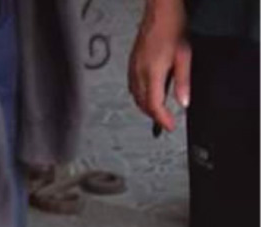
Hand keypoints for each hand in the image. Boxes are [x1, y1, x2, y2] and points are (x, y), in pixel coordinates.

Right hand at [128, 0, 190, 130]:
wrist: (160, 10)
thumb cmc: (172, 26)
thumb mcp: (184, 55)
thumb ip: (183, 81)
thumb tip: (184, 102)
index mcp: (153, 73)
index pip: (155, 105)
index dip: (162, 119)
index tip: (170, 126)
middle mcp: (140, 73)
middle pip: (144, 105)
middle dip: (154, 115)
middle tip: (166, 120)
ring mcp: (133, 69)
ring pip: (136, 98)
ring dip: (146, 107)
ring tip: (158, 110)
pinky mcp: (132, 64)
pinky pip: (133, 87)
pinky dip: (140, 96)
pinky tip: (148, 94)